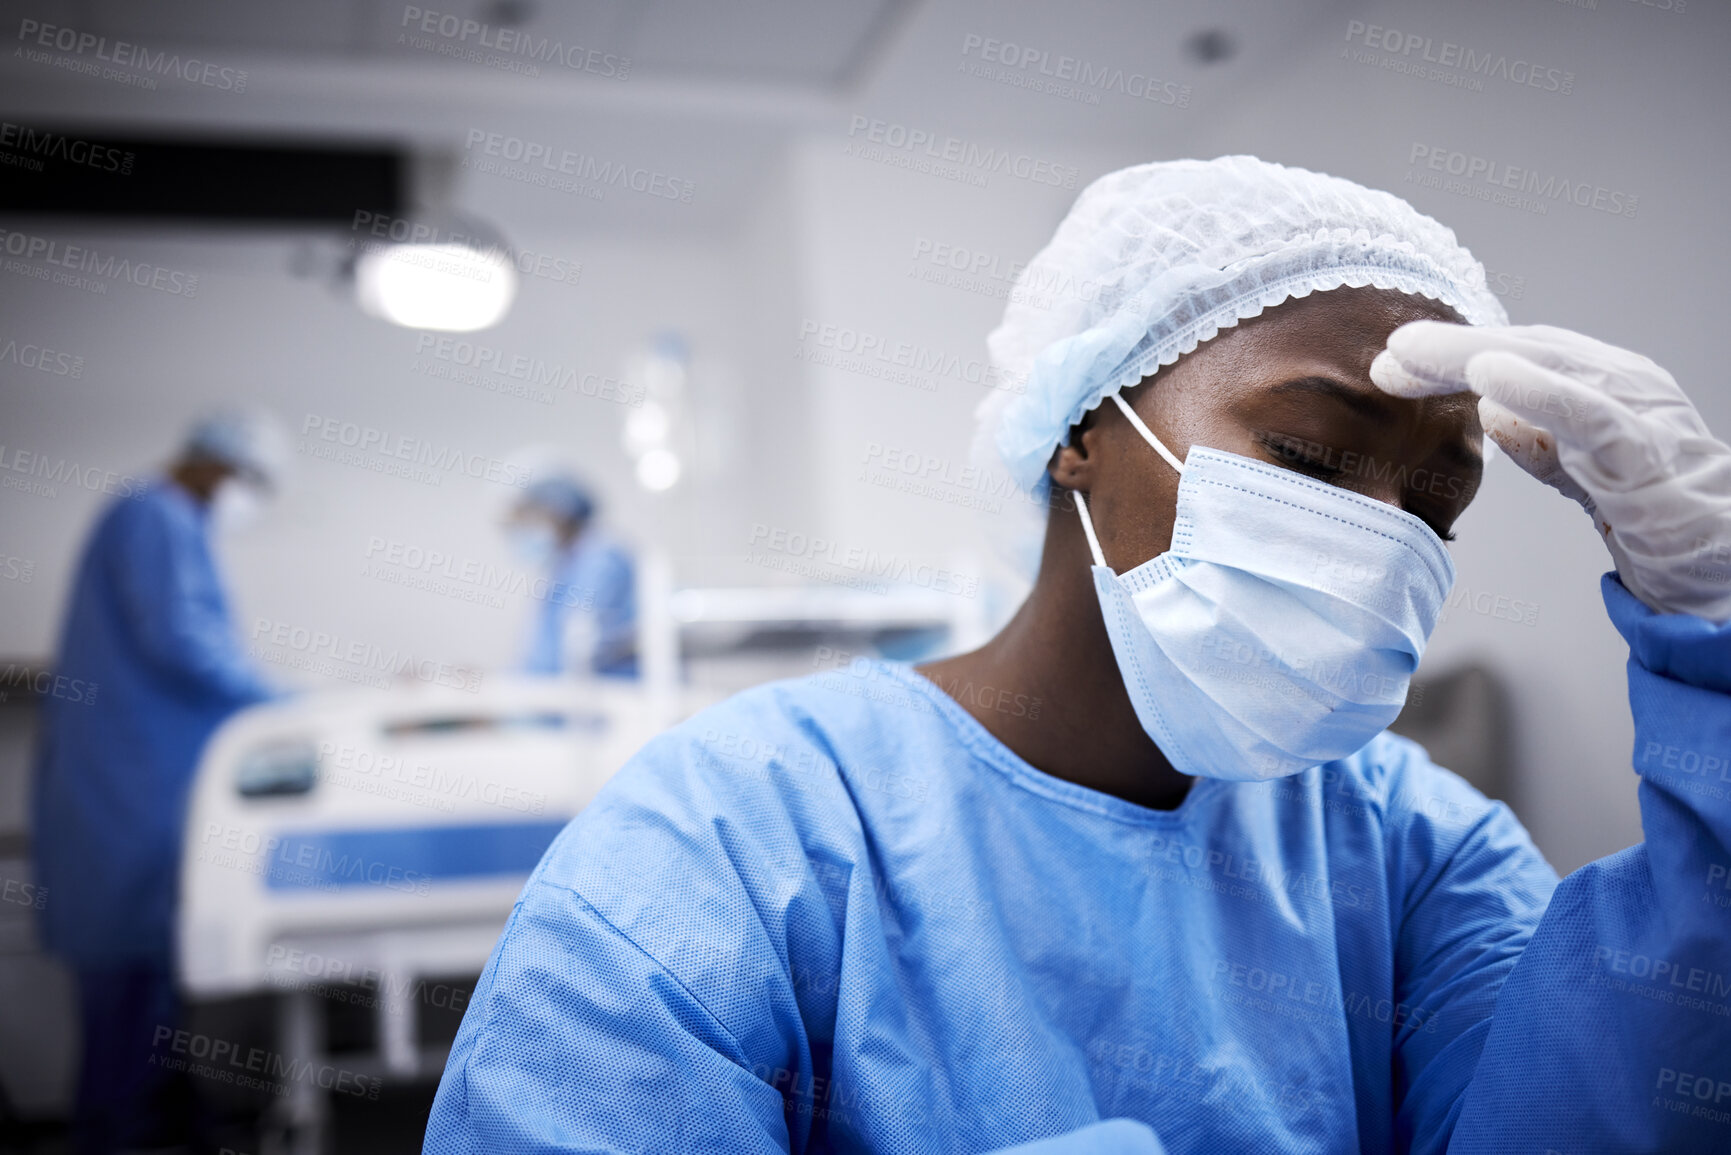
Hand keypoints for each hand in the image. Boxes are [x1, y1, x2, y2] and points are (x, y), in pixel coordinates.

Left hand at [1371, 322, 1730, 620]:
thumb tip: (1489, 410)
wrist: (1721, 558)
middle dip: (1452, 349)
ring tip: (1419, 353)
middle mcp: (1621, 381)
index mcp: (1602, 381)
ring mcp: (1636, 410)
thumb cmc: (1655, 509)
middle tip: (1392, 353)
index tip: (1393, 365)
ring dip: (1475, 355)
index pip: (1517, 355)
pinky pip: (1586, 414)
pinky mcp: (1644, 453)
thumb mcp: (1582, 469)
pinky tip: (1489, 379)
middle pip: (1525, 349)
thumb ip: (1540, 440)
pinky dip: (1536, 392)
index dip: (1453, 354)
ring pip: (1548, 367)